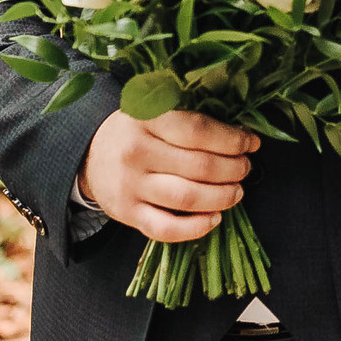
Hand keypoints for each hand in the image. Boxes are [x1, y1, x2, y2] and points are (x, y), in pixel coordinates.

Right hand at [79, 110, 255, 242]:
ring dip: (222, 197)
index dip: (233, 140)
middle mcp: (136, 152)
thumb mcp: (155, 112)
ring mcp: (131, 185)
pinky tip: (214, 219)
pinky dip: (196, 228)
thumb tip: (243, 135)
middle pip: (200, 166)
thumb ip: (192, 120)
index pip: (199, 131)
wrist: (89, 157)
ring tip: (236, 192)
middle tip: (244, 168)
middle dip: (234, 169)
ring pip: (188, 197)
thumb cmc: (134, 132)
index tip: (251, 143)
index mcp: (146, 119)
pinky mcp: (128, 213)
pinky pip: (167, 228)